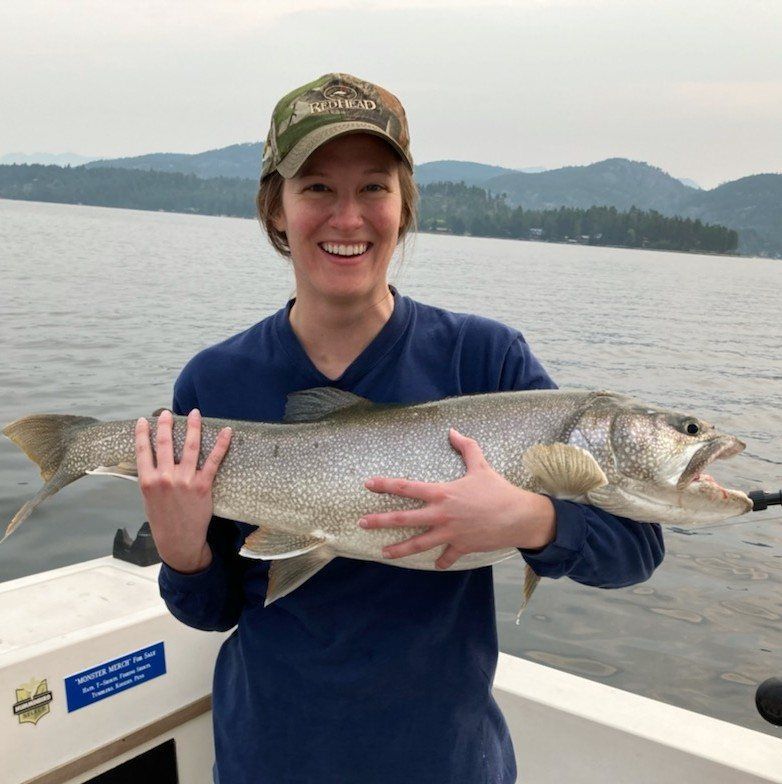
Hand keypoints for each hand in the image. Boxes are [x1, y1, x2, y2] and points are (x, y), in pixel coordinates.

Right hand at [136, 409, 231, 573]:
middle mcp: (165, 478)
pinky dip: (221, 444)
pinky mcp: (202, 485)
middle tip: (168, 413)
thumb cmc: (162, 520)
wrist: (178, 540)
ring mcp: (184, 480)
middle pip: (165, 444)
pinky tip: (226, 432)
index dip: (142, 434)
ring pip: (190, 447)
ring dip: (193, 427)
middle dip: (166, 425)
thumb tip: (154, 461)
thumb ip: (151, 479)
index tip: (143, 420)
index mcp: (148, 481)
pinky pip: (213, 460)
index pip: (142, 451)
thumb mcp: (148, 500)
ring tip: (195, 413)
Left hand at [359, 428, 555, 568]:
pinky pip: (447, 556)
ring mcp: (450, 533)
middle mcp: (441, 515)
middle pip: (404, 519)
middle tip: (362, 523)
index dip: (386, 485)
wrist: (518, 517)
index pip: (407, 488)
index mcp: (442, 493)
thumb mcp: (481, 465)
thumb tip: (453, 430)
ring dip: (399, 550)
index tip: (368, 484)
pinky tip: (435, 564)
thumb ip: (465, 447)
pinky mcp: (461, 546)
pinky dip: (441, 561)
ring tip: (383, 554)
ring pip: (419, 544)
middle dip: (380, 521)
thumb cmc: (498, 490)